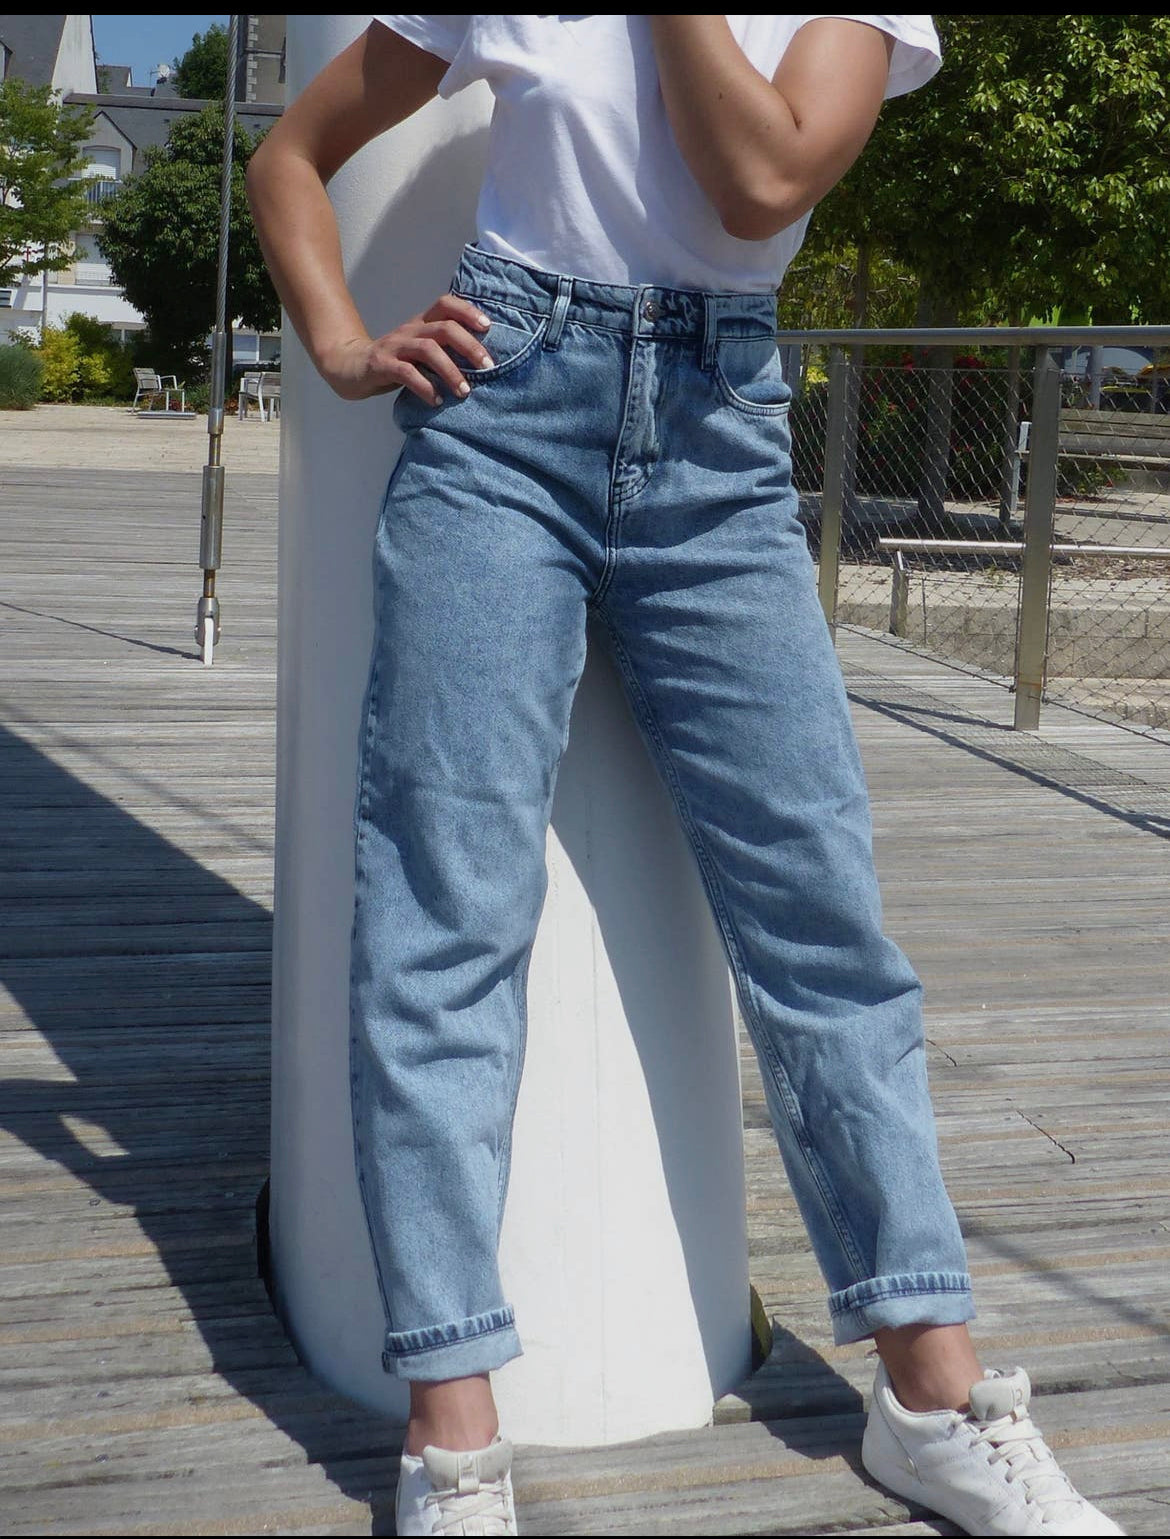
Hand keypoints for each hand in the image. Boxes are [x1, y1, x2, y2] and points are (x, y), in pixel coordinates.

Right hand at [319, 293, 494, 403]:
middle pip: (443, 328)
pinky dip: (424, 387)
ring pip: (427, 350)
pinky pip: (406, 373)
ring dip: (450, 370)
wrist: (347, 366)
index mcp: (420, 324)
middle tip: (488, 366)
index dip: (467, 311)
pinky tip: (436, 401)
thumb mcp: (418, 353)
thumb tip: (479, 364)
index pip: (445, 305)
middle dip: (469, 345)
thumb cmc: (391, 363)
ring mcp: (394, 347)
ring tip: (464, 391)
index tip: (488, 327)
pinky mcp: (381, 365)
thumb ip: (442, 352)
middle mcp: (409, 331)